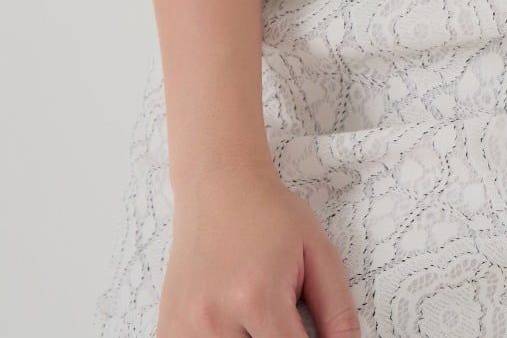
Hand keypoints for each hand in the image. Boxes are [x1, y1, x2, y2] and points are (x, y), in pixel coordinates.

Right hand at [156, 157, 360, 336]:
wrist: (217, 183)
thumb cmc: (269, 213)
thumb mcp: (317, 251)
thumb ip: (337, 310)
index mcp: (257, 296)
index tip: (311, 336)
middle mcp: (215, 318)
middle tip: (283, 319)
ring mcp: (185, 327)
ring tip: (256, 317)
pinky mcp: (169, 329)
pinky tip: (230, 322)